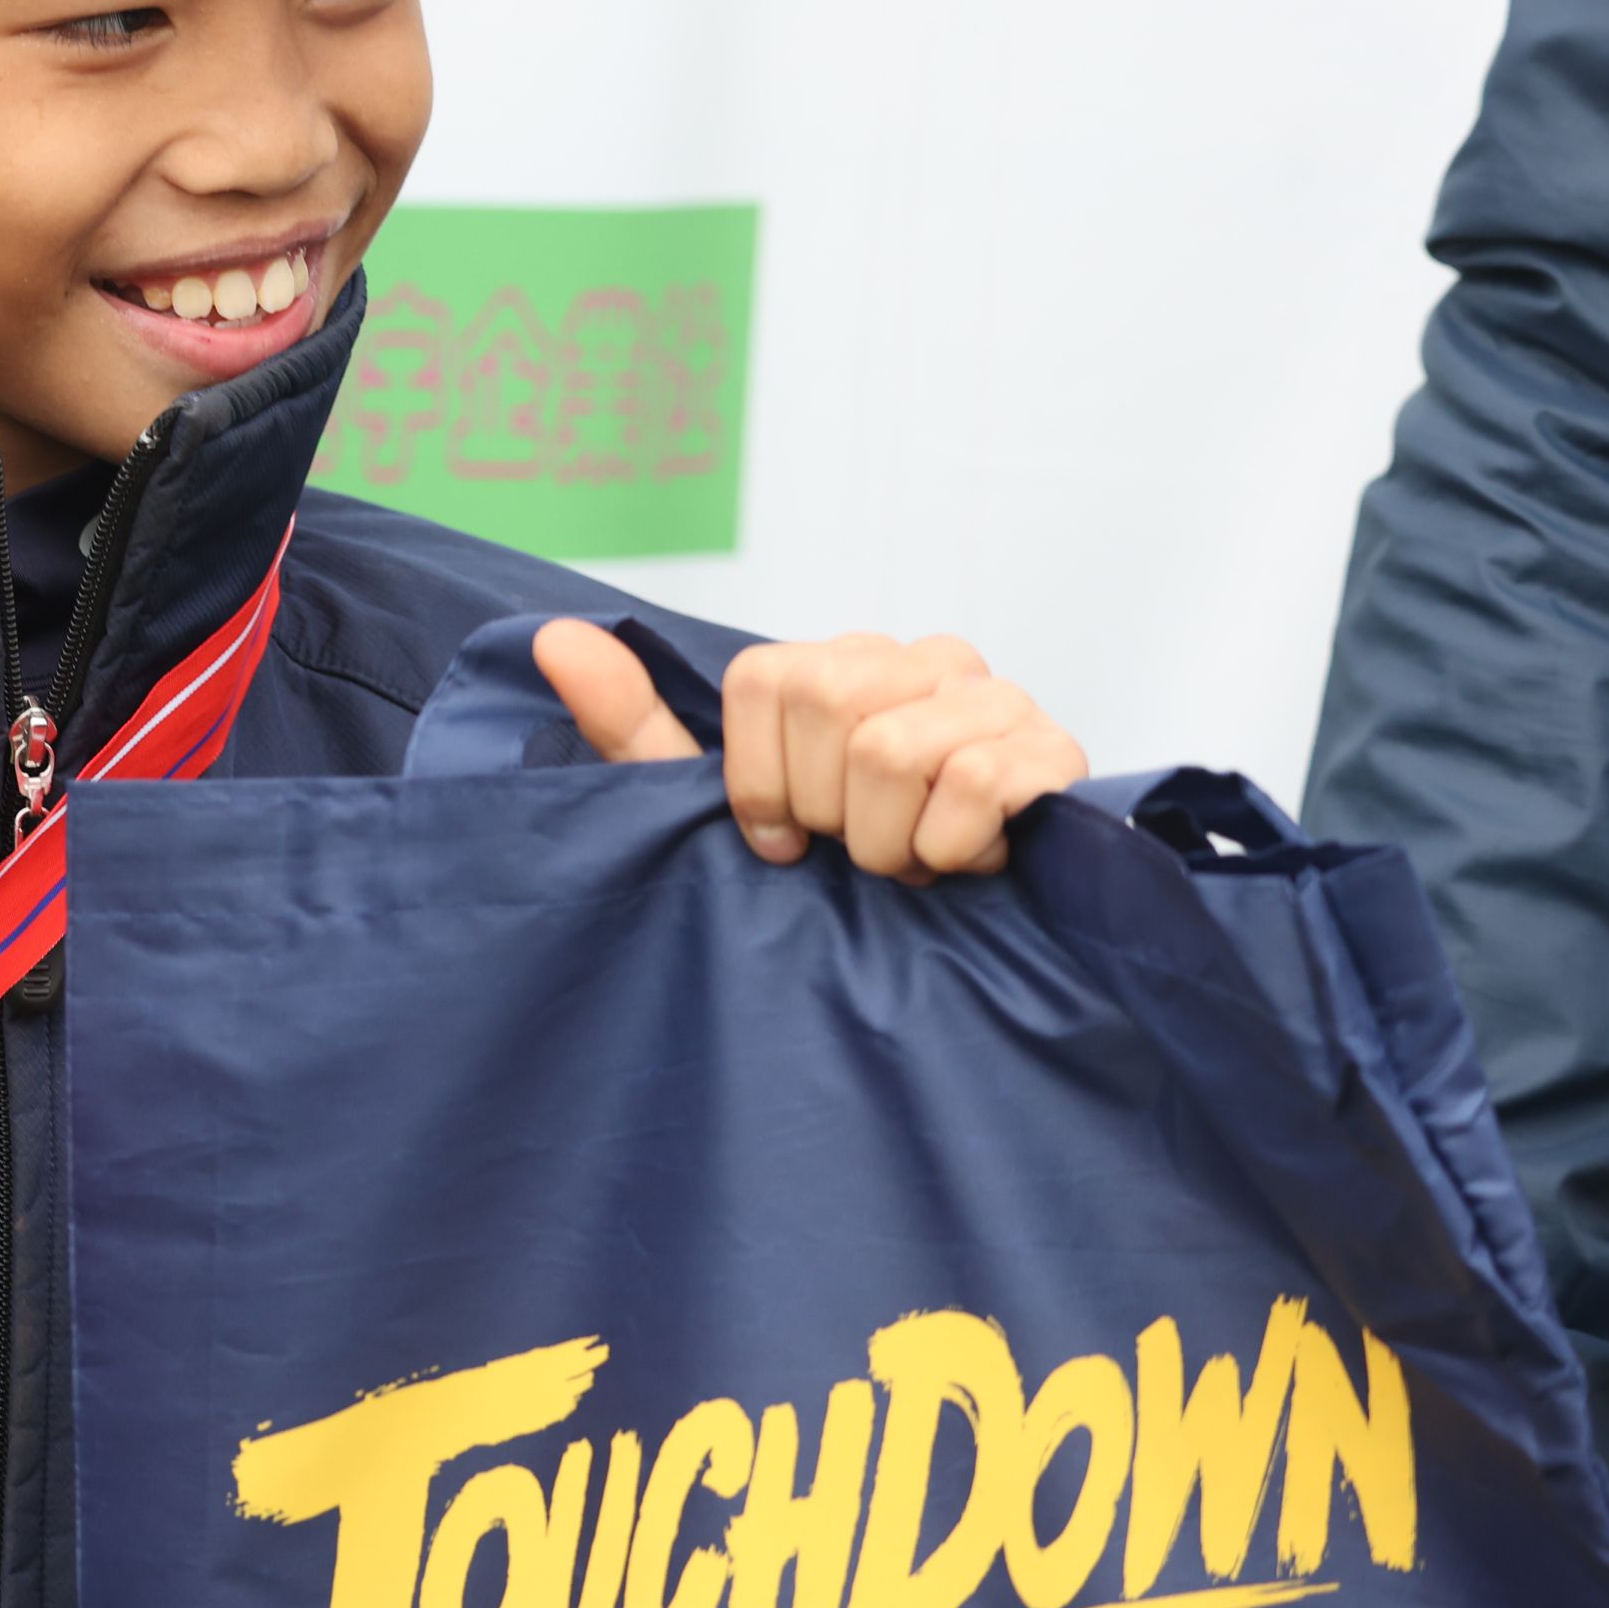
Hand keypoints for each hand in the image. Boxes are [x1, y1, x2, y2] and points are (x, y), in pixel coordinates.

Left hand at [532, 621, 1087, 881]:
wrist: (957, 970)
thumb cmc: (830, 877)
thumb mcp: (714, 809)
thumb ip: (635, 728)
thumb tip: (554, 638)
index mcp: (842, 663)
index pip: (767, 678)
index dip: (757, 778)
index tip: (779, 839)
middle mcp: (922, 660)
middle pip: (829, 703)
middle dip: (824, 812)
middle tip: (854, 851)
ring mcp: (997, 698)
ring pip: (893, 748)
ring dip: (887, 841)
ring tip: (909, 862)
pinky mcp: (1054, 751)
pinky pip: (974, 782)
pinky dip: (951, 850)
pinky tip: (966, 863)